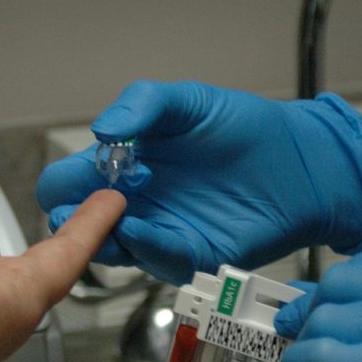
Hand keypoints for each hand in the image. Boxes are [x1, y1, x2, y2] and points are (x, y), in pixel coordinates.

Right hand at [36, 80, 361, 284]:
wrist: (298, 161)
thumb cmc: (243, 127)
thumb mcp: (188, 101)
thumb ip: (143, 104)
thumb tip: (101, 130)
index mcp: (121, 165)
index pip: (66, 184)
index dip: (63, 186)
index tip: (86, 174)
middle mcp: (134, 203)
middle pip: (76, 226)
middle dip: (71, 220)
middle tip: (88, 203)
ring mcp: (159, 232)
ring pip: (110, 251)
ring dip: (104, 237)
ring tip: (117, 212)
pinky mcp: (190, 255)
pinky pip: (155, 261)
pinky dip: (143, 248)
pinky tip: (142, 229)